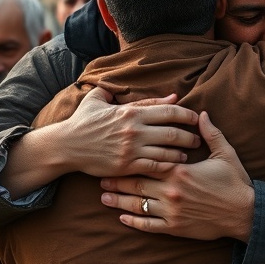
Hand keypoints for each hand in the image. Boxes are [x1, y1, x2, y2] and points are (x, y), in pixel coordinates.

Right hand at [49, 87, 200, 177]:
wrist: (67, 145)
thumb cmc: (84, 121)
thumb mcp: (101, 100)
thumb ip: (132, 96)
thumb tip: (165, 96)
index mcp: (130, 112)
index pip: (167, 111)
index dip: (186, 114)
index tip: (195, 118)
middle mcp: (134, 130)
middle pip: (172, 133)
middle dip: (189, 136)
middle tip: (197, 139)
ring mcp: (131, 150)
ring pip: (167, 152)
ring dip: (181, 153)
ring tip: (188, 153)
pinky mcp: (127, 166)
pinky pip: (155, 167)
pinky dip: (168, 166)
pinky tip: (174, 165)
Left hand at [100, 111, 253, 241]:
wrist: (245, 213)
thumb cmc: (235, 181)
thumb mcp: (224, 153)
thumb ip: (210, 133)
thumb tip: (200, 113)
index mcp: (179, 170)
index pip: (147, 163)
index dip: (128, 161)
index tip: (113, 156)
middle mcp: (171, 191)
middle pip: (136, 185)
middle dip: (116, 182)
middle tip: (99, 179)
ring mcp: (172, 211)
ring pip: (138, 206)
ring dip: (119, 202)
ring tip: (103, 198)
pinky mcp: (175, 228)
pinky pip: (149, 226)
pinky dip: (134, 222)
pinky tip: (122, 219)